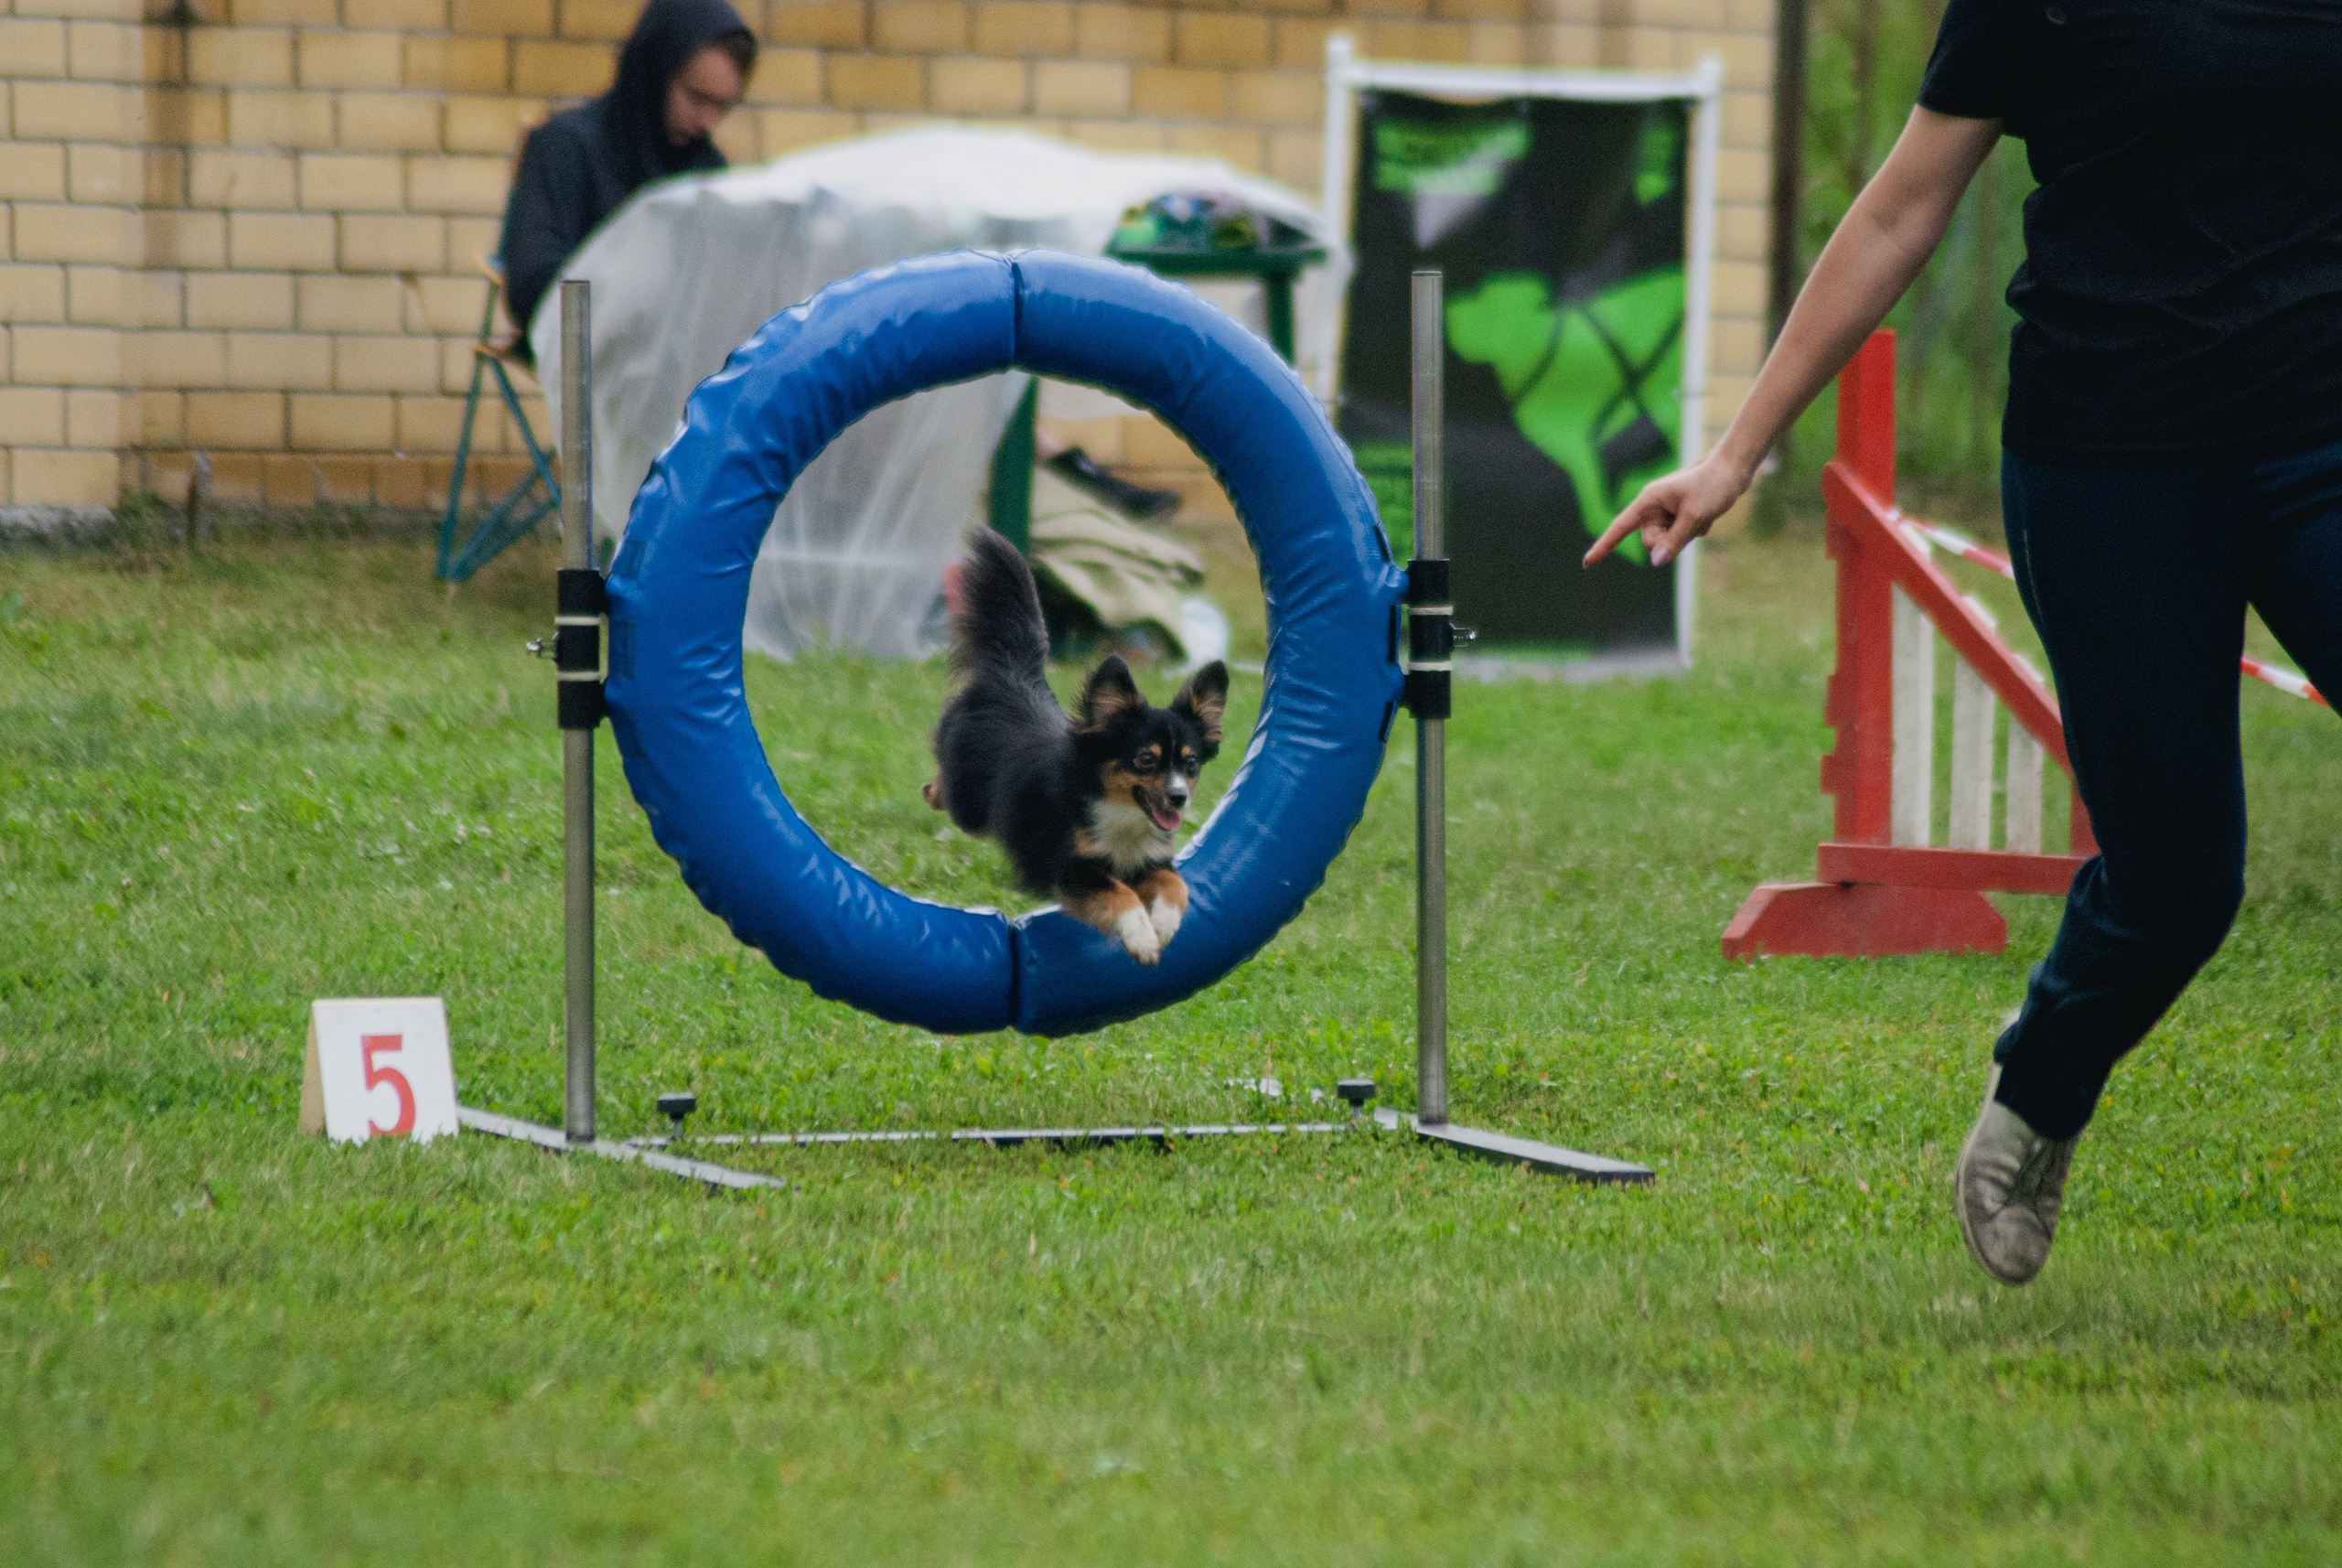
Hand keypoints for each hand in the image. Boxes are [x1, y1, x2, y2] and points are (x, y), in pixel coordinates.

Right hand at [1582, 451, 1754, 568]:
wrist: (1735, 469)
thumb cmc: (1713, 485)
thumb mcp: (1694, 516)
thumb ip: (1674, 541)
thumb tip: (1655, 562)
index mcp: (1649, 500)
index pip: (1620, 527)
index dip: (1604, 546)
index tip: (1588, 563)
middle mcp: (1654, 507)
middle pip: (1650, 541)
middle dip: (1668, 542)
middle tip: (1690, 526)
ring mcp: (1667, 512)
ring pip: (1667, 542)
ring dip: (1685, 536)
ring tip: (1702, 517)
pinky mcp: (1679, 516)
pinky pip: (1681, 537)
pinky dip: (1694, 531)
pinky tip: (1706, 515)